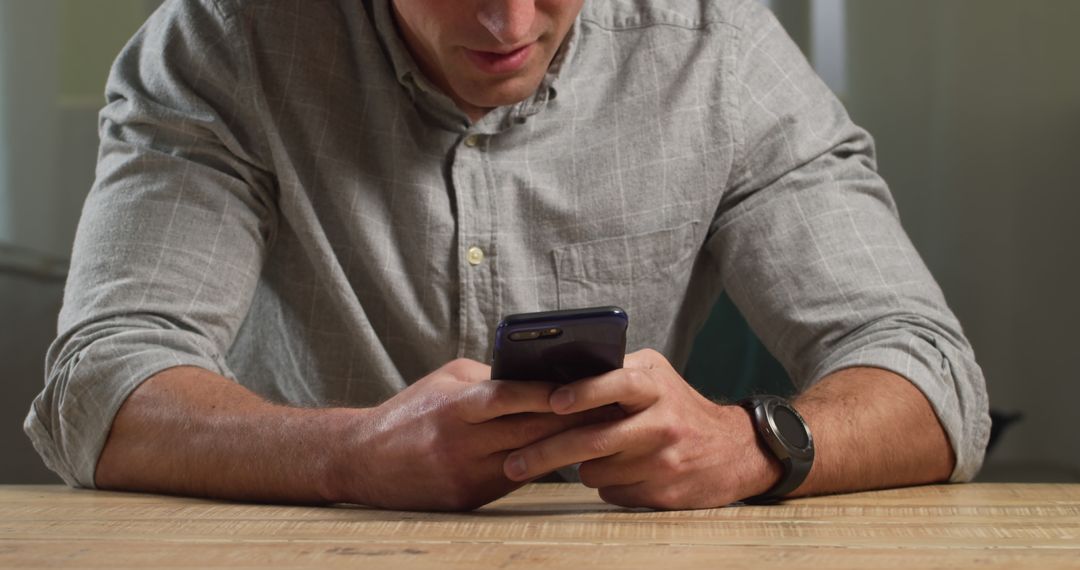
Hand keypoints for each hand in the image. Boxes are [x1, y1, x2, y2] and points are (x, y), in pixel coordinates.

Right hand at [329, 359, 618, 510]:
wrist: (361, 461)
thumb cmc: (409, 412)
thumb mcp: (445, 382)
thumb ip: (489, 378)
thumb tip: (538, 374)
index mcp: (454, 408)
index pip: (507, 396)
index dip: (545, 392)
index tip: (583, 384)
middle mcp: (461, 444)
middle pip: (528, 431)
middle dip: (571, 418)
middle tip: (611, 406)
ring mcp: (466, 476)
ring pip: (529, 460)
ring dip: (566, 445)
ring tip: (603, 431)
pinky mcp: (469, 500)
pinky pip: (515, 480)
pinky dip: (542, 466)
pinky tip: (570, 455)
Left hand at [502, 349, 782, 508]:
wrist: (735, 451)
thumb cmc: (679, 408)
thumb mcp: (656, 378)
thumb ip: (615, 374)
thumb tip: (553, 379)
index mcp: (655, 385)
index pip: (617, 383)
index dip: (584, 392)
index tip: (553, 401)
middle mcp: (662, 421)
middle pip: (593, 438)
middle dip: (546, 452)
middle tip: (514, 464)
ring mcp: (664, 459)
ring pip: (595, 471)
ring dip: (582, 467)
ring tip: (589, 457)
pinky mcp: (664, 492)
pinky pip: (612, 492)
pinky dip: (606, 484)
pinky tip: (622, 473)